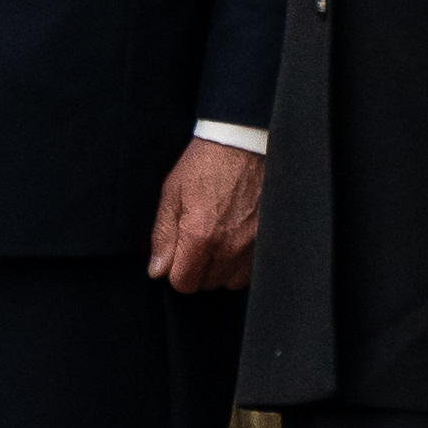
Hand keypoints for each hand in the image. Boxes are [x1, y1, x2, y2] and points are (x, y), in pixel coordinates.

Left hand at [146, 138, 264, 293]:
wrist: (242, 143)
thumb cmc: (204, 165)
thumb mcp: (171, 194)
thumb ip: (163, 236)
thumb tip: (158, 270)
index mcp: (201, 236)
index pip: (184, 283)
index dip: (175, 272)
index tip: (176, 255)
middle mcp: (231, 246)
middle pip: (207, 284)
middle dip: (196, 269)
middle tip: (194, 242)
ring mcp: (254, 245)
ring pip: (231, 282)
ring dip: (219, 269)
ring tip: (214, 242)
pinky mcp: (269, 239)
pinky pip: (252, 271)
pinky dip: (240, 264)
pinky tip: (232, 241)